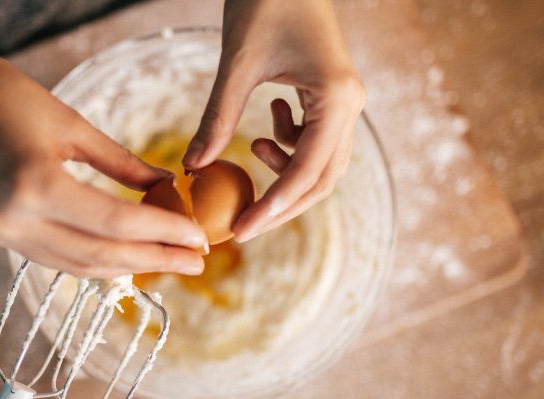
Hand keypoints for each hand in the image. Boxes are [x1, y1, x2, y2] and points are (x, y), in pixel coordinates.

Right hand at [0, 54, 206, 277]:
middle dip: (156, 261)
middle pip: (101, 255)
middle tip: (198, 261)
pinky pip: (57, 258)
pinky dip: (96, 260)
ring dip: (129, 267)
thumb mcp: (72, 125)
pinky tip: (126, 257)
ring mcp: (1, 232)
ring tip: (170, 261)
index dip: (164, 233)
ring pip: (79, 265)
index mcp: (34, 184)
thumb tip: (166, 187)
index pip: (116, 222)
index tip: (199, 239)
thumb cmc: (4, 94)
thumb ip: (122, 165)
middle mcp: (13, 219)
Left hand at [182, 0, 364, 241]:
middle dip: (282, 202)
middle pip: (322, 179)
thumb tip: (192, 167)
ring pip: (321, 164)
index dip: (274, 206)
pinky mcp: (332, 99)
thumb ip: (217, 118)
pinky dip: (289, 145)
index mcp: (336, 98)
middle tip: (243, 220)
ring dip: (286, 170)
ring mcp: (345, 103)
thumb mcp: (237, 64)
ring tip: (253, 146)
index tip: (242, 231)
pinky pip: (316, 141)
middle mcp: (350, 106)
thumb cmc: (265, 3)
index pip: (308, 171)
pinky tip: (269, 121)